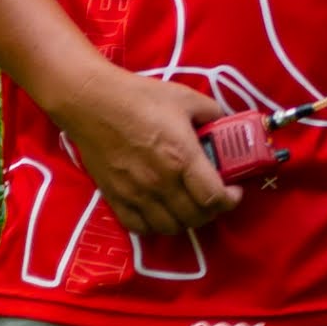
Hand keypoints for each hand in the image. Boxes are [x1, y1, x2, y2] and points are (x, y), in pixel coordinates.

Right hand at [48, 63, 238, 240]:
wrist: (92, 102)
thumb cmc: (141, 97)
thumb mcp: (186, 98)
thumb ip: (213, 114)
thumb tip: (226, 125)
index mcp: (182, 158)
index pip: (213, 198)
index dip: (230, 200)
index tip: (234, 191)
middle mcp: (161, 183)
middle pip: (195, 217)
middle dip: (212, 211)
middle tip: (213, 197)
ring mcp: (136, 194)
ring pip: (170, 227)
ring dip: (185, 221)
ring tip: (188, 206)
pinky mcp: (115, 198)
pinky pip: (139, 228)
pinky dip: (155, 226)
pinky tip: (161, 212)